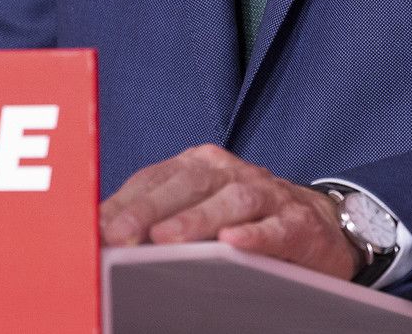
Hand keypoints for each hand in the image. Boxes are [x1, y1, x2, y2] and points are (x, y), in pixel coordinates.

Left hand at [98, 143, 358, 279]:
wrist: (318, 222)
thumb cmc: (242, 218)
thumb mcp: (198, 209)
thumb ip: (156, 217)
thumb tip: (101, 236)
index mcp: (198, 165)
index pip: (153, 178)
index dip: (122, 201)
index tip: (94, 226)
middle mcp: (229, 171)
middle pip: (186, 184)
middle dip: (148, 209)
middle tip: (119, 234)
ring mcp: (266, 193)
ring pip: (229, 202)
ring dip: (195, 220)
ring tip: (164, 240)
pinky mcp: (298, 222)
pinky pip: (275, 227)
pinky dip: (254, 236)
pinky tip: (233, 246)